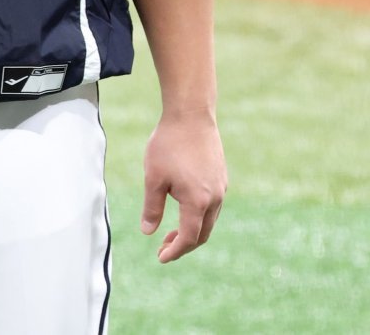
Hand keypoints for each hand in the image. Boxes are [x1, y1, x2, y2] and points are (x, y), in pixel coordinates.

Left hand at [140, 110, 226, 262]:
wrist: (191, 114)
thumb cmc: (169, 144)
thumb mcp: (154, 178)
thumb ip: (152, 208)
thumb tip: (148, 232)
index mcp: (198, 202)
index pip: (189, 238)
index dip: (175, 251)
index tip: (161, 257)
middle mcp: (215, 197)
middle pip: (202, 233)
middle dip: (184, 244)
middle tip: (163, 246)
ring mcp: (221, 186)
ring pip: (210, 220)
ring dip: (192, 229)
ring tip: (172, 230)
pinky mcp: (222, 176)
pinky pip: (213, 205)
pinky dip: (199, 215)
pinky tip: (184, 207)